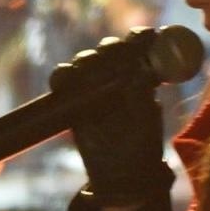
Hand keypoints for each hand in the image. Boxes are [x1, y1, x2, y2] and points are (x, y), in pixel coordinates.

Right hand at [50, 31, 168, 203]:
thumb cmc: (142, 146)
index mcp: (141, 76)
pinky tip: (64, 81)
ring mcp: (94, 86)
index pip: (139, 47)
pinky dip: (62, 76)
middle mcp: (117, 76)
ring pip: (85, 61)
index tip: (143, 36)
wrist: (120, 174)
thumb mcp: (147, 123)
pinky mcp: (73, 100)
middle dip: (108, 48)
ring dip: (85, 60)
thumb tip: (139, 75)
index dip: (139, 37)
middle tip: (108, 55)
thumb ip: (142, 99)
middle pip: (109, 50)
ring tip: (86, 70)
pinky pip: (63, 81)